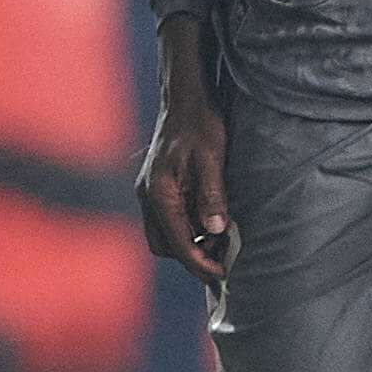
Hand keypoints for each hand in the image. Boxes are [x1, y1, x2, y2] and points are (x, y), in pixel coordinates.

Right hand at [137, 17, 234, 283]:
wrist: (184, 97)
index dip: (200, 263)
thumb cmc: (200, 123)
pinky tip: (209, 221)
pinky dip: (186, 228)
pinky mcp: (157, 187)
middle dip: (192, 257)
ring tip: (220, 240)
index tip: (222, 274)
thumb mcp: (212, 158)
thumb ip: (212, 195)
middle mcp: (148, 196)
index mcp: (160, 193)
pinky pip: (167, 220)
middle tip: (223, 257)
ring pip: (164, 235)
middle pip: (165, 246)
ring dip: (189, 243)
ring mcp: (149, 192)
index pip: (178, 243)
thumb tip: (216, 231)